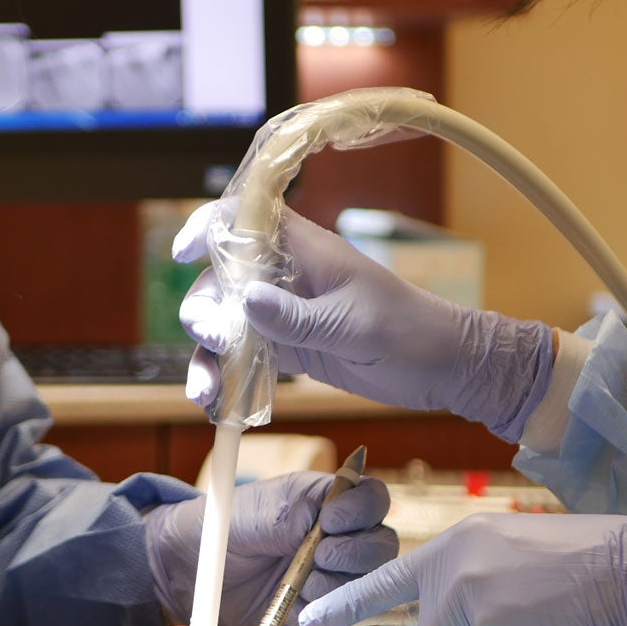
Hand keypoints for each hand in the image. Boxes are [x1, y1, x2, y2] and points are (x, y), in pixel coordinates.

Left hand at [145, 471, 398, 625]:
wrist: (200, 564)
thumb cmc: (232, 522)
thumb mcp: (267, 505)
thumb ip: (305, 510)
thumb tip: (331, 518)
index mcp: (330, 500)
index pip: (373, 498)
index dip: (362, 509)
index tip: (331, 519)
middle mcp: (340, 536)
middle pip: (382, 545)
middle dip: (353, 551)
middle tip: (319, 553)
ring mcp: (333, 573)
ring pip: (367, 582)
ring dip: (337, 583)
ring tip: (302, 581)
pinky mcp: (322, 607)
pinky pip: (344, 615)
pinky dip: (326, 612)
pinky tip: (300, 607)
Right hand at [175, 203, 553, 441]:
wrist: (442, 368)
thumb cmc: (408, 331)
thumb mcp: (355, 325)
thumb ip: (299, 315)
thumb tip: (244, 300)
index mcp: (304, 250)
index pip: (245, 220)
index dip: (209, 227)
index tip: (184, 253)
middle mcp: (285, 276)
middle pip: (222, 279)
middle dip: (205, 307)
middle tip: (214, 338)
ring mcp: (283, 313)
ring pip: (225, 323)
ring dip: (207, 354)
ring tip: (204, 391)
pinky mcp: (286, 348)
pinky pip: (243, 358)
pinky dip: (225, 379)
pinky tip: (214, 405)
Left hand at [299, 512, 626, 625]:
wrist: (624, 566)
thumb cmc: (570, 558)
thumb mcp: (500, 553)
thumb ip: (460, 579)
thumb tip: (437, 611)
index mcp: (452, 547)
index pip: (383, 583)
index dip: (342, 606)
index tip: (308, 622)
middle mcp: (451, 575)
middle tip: (502, 611)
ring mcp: (471, 607)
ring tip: (527, 610)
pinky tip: (536, 619)